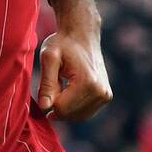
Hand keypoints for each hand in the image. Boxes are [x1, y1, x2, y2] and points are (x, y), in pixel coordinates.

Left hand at [37, 0, 111, 121]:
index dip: (48, 101)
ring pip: (77, 116)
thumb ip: (46, 84)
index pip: (61, 109)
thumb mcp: (49, 58)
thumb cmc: (63, 43)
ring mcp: (106, 96)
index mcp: (88, 83)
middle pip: (69, 115)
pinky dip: (73, 106)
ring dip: (64, 106)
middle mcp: (101, 92)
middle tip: (53, 83)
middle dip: (56, 104)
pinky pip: (84, 112)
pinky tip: (68, 90)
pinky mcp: (106, 97)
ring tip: (61, 85)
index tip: (46, 84)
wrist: (82, 34)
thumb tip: (45, 107)